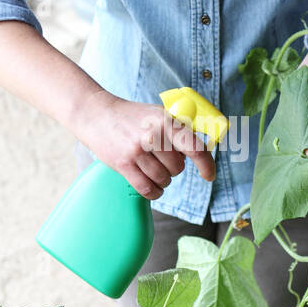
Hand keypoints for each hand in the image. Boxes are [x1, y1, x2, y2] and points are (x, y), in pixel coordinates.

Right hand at [78, 93, 214, 200]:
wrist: (98, 115)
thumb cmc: (132, 117)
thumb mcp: (159, 114)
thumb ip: (179, 130)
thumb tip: (199, 154)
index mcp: (166, 121)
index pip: (195, 148)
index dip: (206, 165)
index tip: (209, 176)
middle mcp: (153, 136)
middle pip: (177, 168)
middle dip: (174, 168)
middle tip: (161, 159)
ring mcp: (137, 151)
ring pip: (163, 180)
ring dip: (162, 180)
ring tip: (153, 169)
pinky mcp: (123, 164)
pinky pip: (147, 189)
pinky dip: (154, 192)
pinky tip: (153, 186)